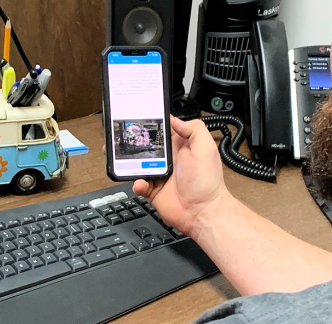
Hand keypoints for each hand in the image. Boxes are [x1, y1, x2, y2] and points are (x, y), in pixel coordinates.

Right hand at [133, 116, 228, 236]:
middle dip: (134, 143)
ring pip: (137, 165)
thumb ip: (193, 129)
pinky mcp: (152, 190)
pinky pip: (138, 184)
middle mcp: (167, 159)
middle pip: (145, 146)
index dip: (150, 125)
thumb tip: (174, 119)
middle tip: (123, 140)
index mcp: (179, 146)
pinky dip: (137, 183)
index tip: (138, 119)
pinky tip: (142, 183)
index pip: (162, 130)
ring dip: (129, 163)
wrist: (202, 212)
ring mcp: (158, 174)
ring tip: (125, 162)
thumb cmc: (207, 182)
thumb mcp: (206, 148)